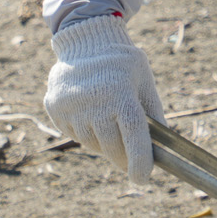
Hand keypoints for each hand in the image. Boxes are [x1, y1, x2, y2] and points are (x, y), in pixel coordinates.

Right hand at [45, 14, 163, 183]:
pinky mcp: (54, 107)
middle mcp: (93, 98)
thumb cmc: (123, 63)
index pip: (132, 135)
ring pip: (91, 143)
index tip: (142, 179)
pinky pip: (73, 134)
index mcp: (120, 90)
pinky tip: (90, 115)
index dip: (139, 160)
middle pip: (111, 145)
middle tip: (129, 161)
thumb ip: (153, 115)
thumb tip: (161, 152)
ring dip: (103, 143)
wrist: (86, 38)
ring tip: (108, 124)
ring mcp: (70, 104)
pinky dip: (85, 133)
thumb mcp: (144, 81)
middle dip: (123, 157)